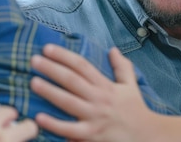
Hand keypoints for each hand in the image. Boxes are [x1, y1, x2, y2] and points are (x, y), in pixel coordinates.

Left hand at [30, 45, 156, 141]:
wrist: (147, 136)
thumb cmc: (136, 110)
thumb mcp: (131, 85)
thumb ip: (122, 67)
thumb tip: (112, 49)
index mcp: (106, 86)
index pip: (82, 66)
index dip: (64, 56)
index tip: (48, 48)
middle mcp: (99, 99)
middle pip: (72, 80)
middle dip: (51, 69)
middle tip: (34, 60)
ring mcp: (94, 117)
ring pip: (68, 102)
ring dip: (49, 91)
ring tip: (33, 82)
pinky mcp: (90, 135)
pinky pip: (69, 129)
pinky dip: (54, 124)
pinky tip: (39, 117)